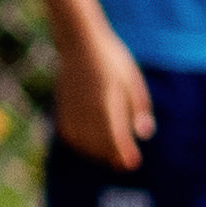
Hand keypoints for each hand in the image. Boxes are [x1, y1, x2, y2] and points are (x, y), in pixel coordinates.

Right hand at [53, 29, 152, 168]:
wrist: (80, 42)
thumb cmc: (112, 60)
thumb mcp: (133, 80)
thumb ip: (139, 108)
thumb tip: (144, 134)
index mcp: (107, 100)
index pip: (115, 135)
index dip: (124, 152)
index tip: (133, 164)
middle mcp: (87, 107)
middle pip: (98, 142)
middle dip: (112, 156)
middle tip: (124, 164)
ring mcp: (71, 107)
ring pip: (81, 141)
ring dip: (96, 152)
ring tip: (110, 156)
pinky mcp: (61, 106)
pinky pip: (68, 133)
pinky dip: (79, 143)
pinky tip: (90, 145)